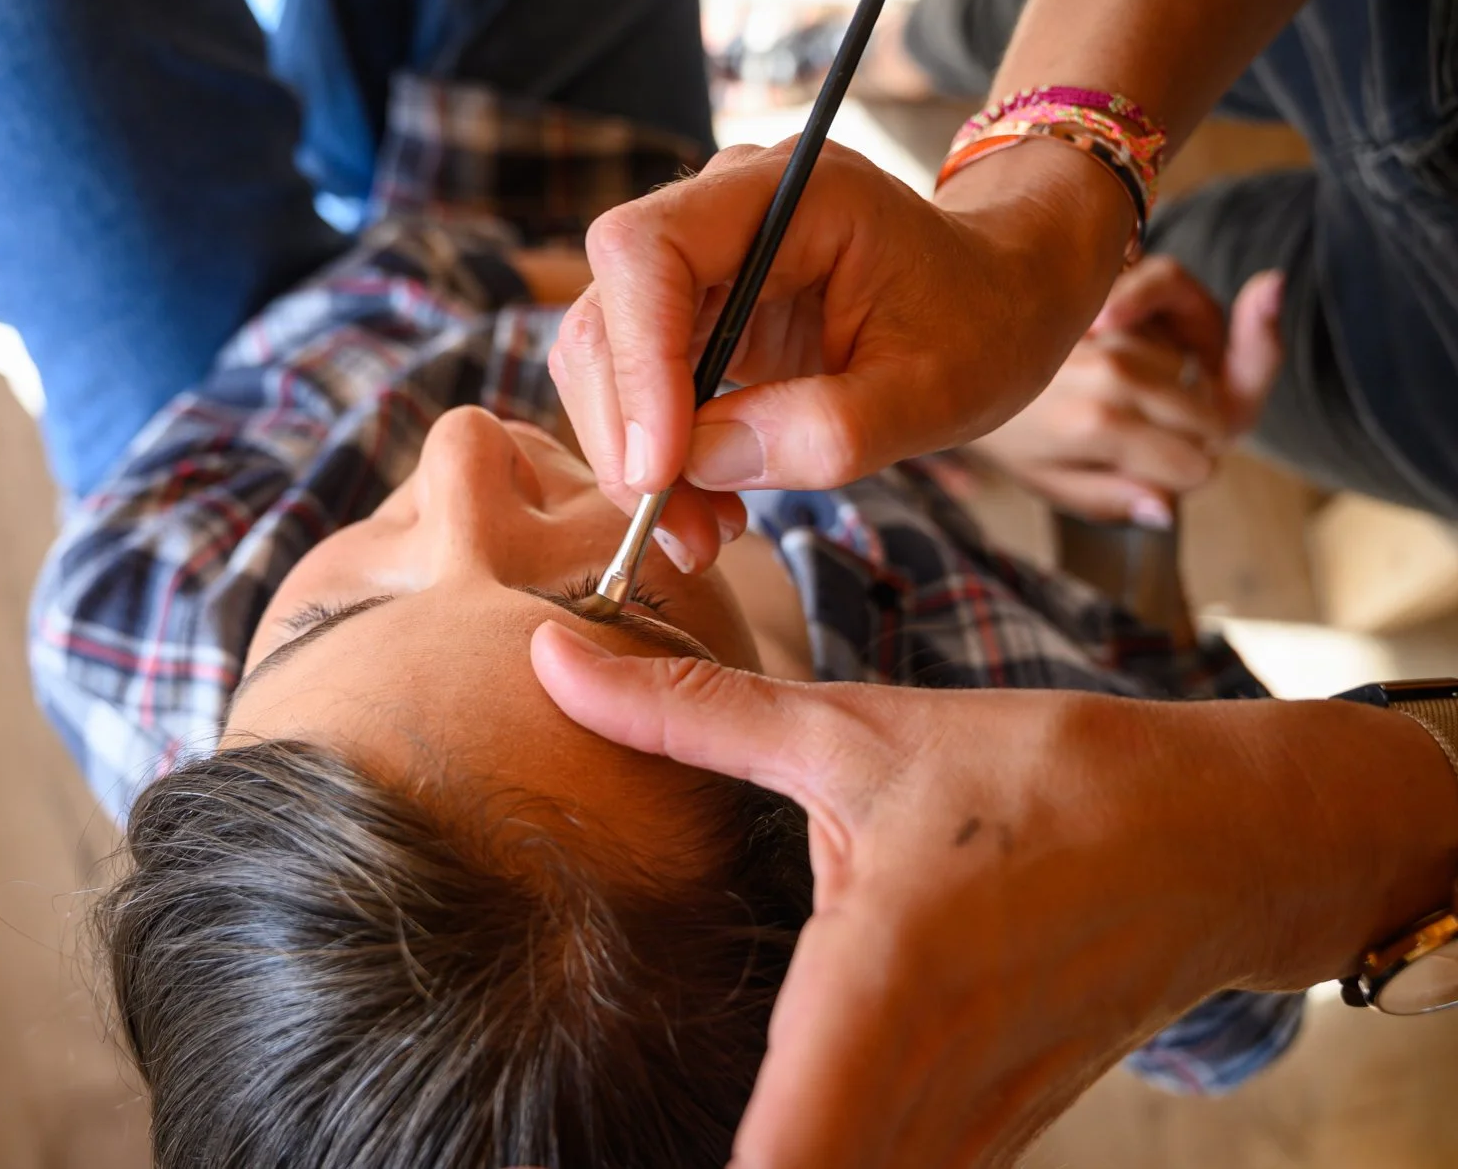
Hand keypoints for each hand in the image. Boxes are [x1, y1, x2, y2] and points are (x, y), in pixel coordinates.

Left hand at [528, 622, 1457, 1168]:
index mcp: (875, 991)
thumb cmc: (1043, 778)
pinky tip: (783, 1129)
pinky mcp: (999, 1134)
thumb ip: (687, 710)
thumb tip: (549, 655)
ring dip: (778, 1166)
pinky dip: (836, 1163)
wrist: (1225, 837)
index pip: (775, 1166)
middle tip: (580, 1151)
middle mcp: (922, 1086)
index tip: (577, 1163)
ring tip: (683, 1133)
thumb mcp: (853, 734)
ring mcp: (970, 1128)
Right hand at [548, 136, 1130, 571]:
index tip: (662, 467)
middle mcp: (723, 212)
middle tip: (681, 531)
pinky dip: (653, 457)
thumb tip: (703, 462)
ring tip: (702, 532)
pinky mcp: (691, 315)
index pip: (649, 249)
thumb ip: (829, 429)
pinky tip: (705, 504)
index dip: (636, 361)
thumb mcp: (935, 394)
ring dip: (633, 458)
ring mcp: (700, 263)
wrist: (1001, 297)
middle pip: (608, 312)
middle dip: (627, 433)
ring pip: (604, 358)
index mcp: (790, 193)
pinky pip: (633, 386)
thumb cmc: (982, 324)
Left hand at [967, 260, 1283, 524]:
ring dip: (1187, 388)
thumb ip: (1110, 498)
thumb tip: (1166, 509)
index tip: (1159, 475)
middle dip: (1199, 437)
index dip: (1185, 476)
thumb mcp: (1049, 482)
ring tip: (1147, 402)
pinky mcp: (1103, 288)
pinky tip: (1141, 336)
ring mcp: (1111, 328)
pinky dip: (1173, 312)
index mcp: (1097, 426)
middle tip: (1160, 444)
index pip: (1196, 465)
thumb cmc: (1004, 431)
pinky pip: (1171, 290)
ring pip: (1197, 370)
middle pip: (1212, 416)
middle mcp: (1112, 373)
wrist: (950, 362)